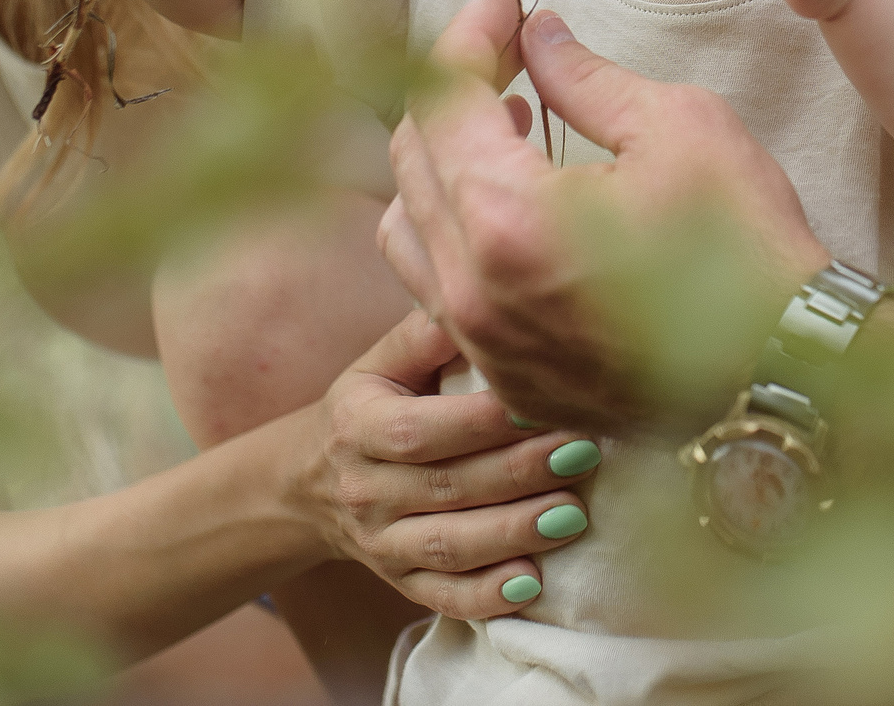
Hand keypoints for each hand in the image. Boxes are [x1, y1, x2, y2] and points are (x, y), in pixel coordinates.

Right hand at [298, 308, 601, 618]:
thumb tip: (476, 297)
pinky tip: (533, 584)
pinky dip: (487, 597)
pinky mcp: (399, 582)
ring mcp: (381, 543)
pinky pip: (443, 596)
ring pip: (449, 545)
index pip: (423, 429)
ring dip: (514, 533)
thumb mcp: (380, 362)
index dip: (484, 422)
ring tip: (572, 514)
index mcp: (359, 426)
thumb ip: (425, 334)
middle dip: (519, 472)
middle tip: (582, 453)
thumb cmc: (369, 406)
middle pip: (447, 486)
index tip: (543, 404)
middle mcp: (366, 489)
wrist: (311, 483)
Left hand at [378, 0, 830, 432]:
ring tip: (506, 132)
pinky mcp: (507, 379)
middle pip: (413, 160)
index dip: (469, 37)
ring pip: (409, 232)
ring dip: (442, 167)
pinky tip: (514, 213)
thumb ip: (586, 77)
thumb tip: (538, 38)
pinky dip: (457, 237)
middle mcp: (473, 290)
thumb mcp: (679, 128)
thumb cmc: (747, 250)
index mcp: (508, 219)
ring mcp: (484, 344)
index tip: (501, 6)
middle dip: (453, 93)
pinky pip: (441, 295)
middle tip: (510, 57)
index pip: (443, 101)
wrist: (784, 373)